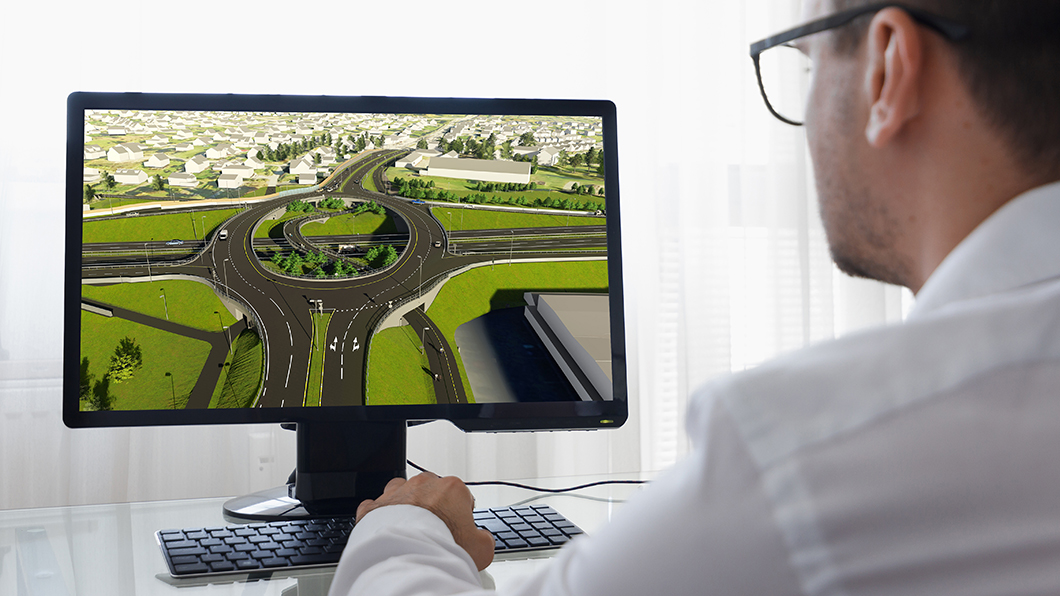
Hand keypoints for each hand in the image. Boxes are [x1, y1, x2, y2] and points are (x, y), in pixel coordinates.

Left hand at [356, 472, 494, 570]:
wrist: (406, 555)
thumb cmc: (442, 547)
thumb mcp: (481, 549)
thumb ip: (485, 540)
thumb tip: (482, 540)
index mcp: (452, 488)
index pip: (462, 497)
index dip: (462, 515)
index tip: (459, 529)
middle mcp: (423, 485)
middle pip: (432, 491)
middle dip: (434, 507)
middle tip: (436, 531)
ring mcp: (397, 493)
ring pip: (402, 492)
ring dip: (406, 506)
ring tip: (409, 528)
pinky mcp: (375, 507)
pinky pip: (376, 506)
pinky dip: (379, 516)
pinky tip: (386, 529)